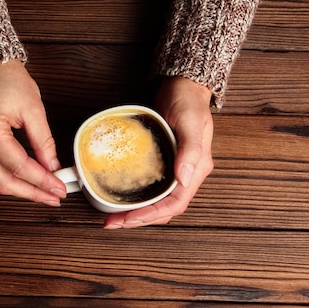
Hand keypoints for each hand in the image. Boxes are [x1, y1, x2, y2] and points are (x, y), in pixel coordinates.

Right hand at [0, 60, 66, 205]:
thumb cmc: (6, 78)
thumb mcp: (33, 109)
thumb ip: (44, 142)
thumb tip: (53, 169)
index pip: (18, 166)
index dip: (42, 181)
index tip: (60, 188)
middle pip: (2, 181)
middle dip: (31, 193)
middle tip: (54, 198)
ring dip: (21, 188)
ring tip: (45, 193)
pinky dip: (10, 177)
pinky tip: (29, 181)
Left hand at [104, 76, 213, 228]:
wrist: (182, 85)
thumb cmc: (188, 99)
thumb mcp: (190, 121)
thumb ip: (190, 149)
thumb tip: (183, 178)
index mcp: (196, 169)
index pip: (175, 204)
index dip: (151, 215)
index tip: (128, 219)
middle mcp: (186, 173)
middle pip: (163, 208)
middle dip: (139, 219)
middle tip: (112, 222)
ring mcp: (174, 168)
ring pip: (156, 200)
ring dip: (136, 212)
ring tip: (113, 216)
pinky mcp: (162, 161)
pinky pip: (150, 186)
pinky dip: (136, 196)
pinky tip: (120, 196)